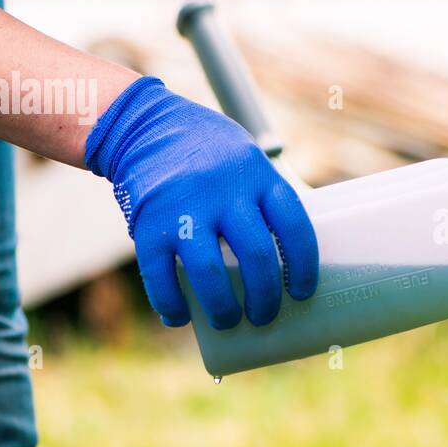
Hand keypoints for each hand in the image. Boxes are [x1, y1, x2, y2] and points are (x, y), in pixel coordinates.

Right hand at [85, 76, 317, 329]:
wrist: (143, 126)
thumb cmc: (207, 154)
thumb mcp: (246, 160)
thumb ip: (263, 201)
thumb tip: (286, 263)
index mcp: (256, 176)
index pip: (294, 225)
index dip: (304, 266)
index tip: (302, 292)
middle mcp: (223, 191)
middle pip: (257, 255)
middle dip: (265, 297)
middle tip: (264, 316)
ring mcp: (183, 208)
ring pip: (211, 271)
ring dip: (223, 307)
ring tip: (229, 321)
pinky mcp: (148, 224)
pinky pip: (160, 275)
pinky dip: (171, 303)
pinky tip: (180, 318)